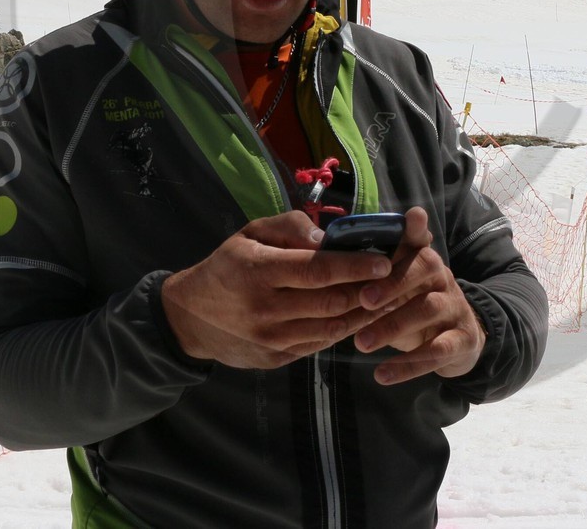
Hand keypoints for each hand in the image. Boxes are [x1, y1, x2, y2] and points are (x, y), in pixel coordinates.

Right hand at [162, 210, 391, 369]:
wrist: (191, 318)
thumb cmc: (227, 267)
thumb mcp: (250, 233)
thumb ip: (289, 227)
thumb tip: (328, 238)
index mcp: (259, 272)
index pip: (318, 270)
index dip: (356, 266)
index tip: (385, 260)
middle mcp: (266, 310)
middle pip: (331, 302)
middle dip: (369, 291)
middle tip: (396, 278)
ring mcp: (272, 340)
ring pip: (332, 328)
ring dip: (364, 314)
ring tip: (388, 297)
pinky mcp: (277, 359)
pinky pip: (320, 344)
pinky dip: (344, 330)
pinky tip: (360, 316)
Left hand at [350, 207, 485, 384]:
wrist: (459, 342)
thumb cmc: (413, 307)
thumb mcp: (397, 287)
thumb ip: (371, 271)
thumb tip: (325, 255)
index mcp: (423, 260)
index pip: (419, 239)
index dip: (415, 229)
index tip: (411, 217)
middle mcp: (442, 279)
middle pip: (425, 268)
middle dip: (393, 283)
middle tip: (364, 299)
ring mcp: (454, 308)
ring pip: (429, 309)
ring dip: (393, 326)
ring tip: (361, 343)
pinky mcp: (462, 340)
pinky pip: (438, 350)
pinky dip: (408, 365)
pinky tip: (381, 374)